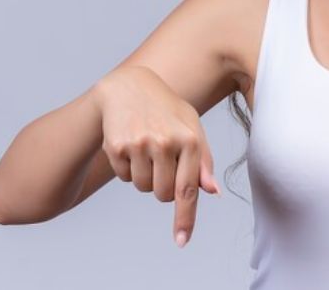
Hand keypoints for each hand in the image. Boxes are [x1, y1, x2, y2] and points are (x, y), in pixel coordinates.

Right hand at [92, 65, 221, 247]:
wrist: (129, 87)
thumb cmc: (167, 110)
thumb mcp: (191, 127)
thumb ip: (202, 160)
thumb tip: (213, 192)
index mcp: (189, 139)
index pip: (187, 189)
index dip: (185, 219)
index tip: (182, 241)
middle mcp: (164, 142)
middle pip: (163, 195)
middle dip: (163, 187)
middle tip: (162, 161)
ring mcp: (139, 144)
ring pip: (143, 188)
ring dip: (145, 177)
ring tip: (147, 148)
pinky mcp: (116, 146)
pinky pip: (124, 177)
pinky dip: (128, 168)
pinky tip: (131, 143)